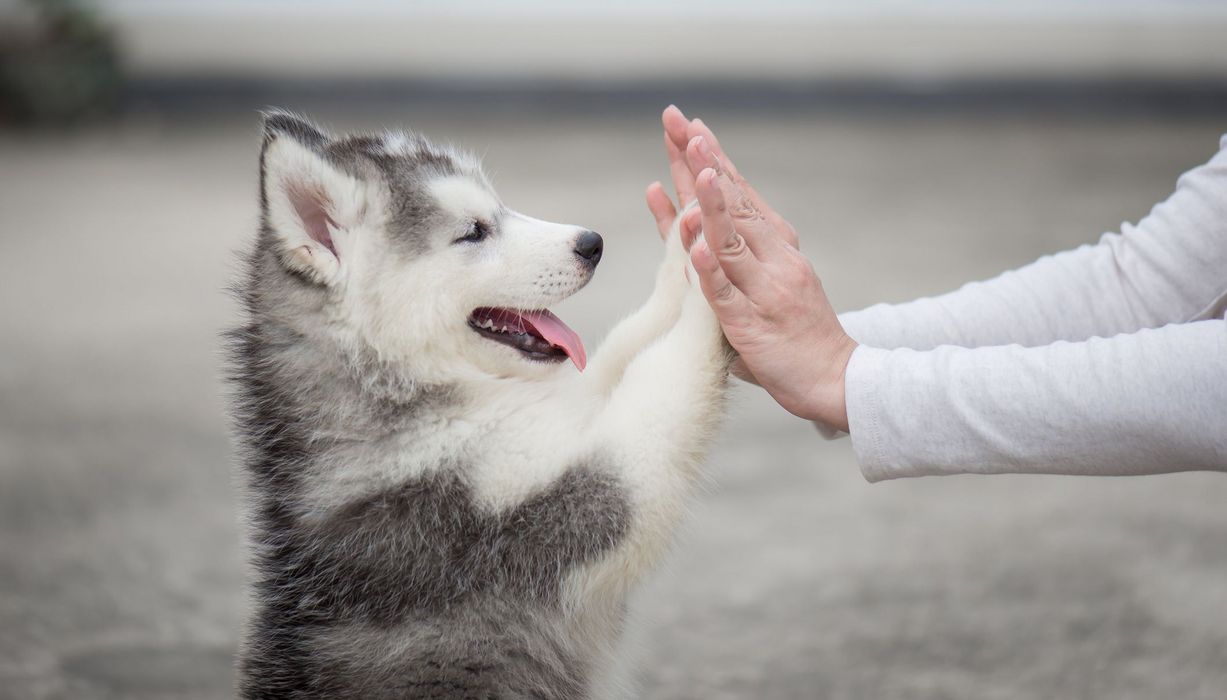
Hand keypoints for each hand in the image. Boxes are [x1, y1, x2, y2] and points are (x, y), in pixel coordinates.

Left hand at [645, 106, 857, 430]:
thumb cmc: (796, 332)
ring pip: (731, 240)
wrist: (837, 378)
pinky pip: (726, 295)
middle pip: (731, 203)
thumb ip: (733, 256)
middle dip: (703, 162)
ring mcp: (763, 290)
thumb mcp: (768, 282)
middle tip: (681, 123)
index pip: (738, 193)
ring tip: (694, 168)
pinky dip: (709, 271)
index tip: (690, 126)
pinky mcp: (752, 324)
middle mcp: (773, 258)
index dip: (713, 160)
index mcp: (776, 245)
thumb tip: (696, 227)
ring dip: (711, 202)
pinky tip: (695, 247)